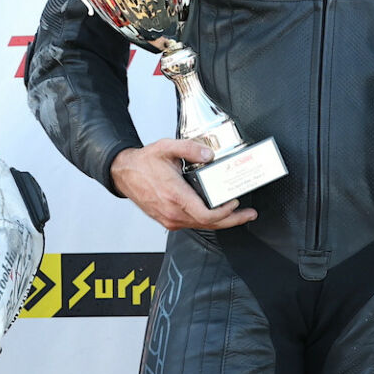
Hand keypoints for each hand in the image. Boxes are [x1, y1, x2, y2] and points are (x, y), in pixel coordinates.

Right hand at [110, 139, 257, 231]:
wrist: (124, 174)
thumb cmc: (143, 164)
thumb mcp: (166, 148)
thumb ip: (190, 148)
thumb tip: (208, 154)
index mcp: (175, 196)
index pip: (206, 215)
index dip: (225, 212)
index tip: (235, 202)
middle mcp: (173, 212)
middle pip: (209, 224)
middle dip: (232, 220)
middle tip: (248, 214)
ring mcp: (170, 219)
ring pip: (202, 226)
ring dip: (222, 221)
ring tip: (238, 214)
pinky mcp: (169, 220)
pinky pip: (193, 224)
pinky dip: (209, 220)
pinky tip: (218, 213)